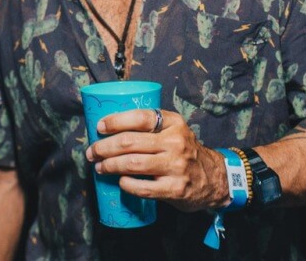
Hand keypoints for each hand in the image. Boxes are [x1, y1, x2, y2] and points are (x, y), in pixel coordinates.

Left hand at [84, 109, 228, 211]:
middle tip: (92, 152)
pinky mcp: (175, 189)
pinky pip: (142, 188)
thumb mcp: (174, 130)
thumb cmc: (183, 151)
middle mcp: (176, 143)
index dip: (115, 121)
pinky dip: (126, 185)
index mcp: (173, 123)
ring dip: (110, 165)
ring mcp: (176, 167)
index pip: (140, 117)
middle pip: (130, 142)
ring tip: (99, 167)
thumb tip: (109, 126)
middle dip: (104, 147)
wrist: (213, 178)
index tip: (99, 127)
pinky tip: (120, 182)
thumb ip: (151, 126)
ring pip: (132, 164)